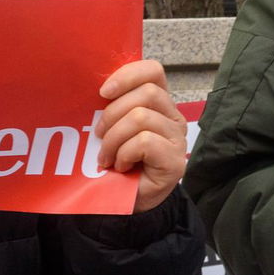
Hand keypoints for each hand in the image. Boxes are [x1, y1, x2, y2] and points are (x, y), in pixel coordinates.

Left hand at [93, 59, 187, 212]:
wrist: (126, 203)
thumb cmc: (118, 163)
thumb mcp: (111, 127)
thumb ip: (112, 106)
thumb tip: (96, 88)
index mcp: (158, 103)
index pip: (153, 71)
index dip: (127, 75)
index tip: (102, 92)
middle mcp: (173, 117)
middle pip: (147, 93)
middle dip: (113, 113)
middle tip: (99, 135)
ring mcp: (177, 140)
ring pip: (142, 117)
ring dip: (114, 138)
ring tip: (106, 157)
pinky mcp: (175, 162)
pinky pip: (144, 142)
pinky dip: (124, 153)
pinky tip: (121, 166)